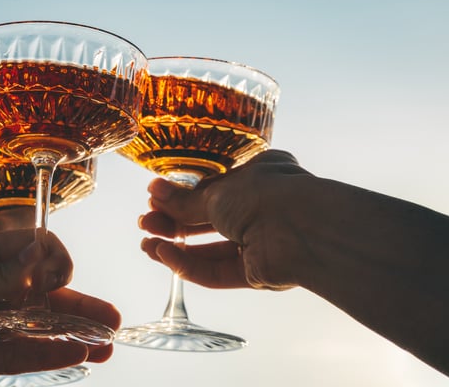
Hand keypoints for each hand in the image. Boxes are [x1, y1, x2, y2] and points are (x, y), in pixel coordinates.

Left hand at [0, 206, 116, 362]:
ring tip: (106, 345)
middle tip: (112, 318)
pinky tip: (74, 355)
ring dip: (69, 335)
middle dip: (78, 305)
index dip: (53, 261)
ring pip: (31, 329)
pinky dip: (42, 357)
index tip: (61, 275)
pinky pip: (9, 357)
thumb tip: (38, 252)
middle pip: (39, 294)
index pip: (28, 249)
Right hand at [139, 149, 313, 290]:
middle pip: (209, 220)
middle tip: (146, 223)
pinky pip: (219, 271)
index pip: (214, 188)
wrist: (302, 229)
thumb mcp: (216, 192)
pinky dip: (190, 265)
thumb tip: (154, 192)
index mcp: (259, 176)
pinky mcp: (258, 273)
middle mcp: (262, 209)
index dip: (183, 195)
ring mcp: (261, 242)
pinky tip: (164, 255)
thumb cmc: (266, 194)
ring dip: (178, 247)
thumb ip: (184, 199)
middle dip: (175, 222)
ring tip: (147, 245)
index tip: (155, 198)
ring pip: (211, 249)